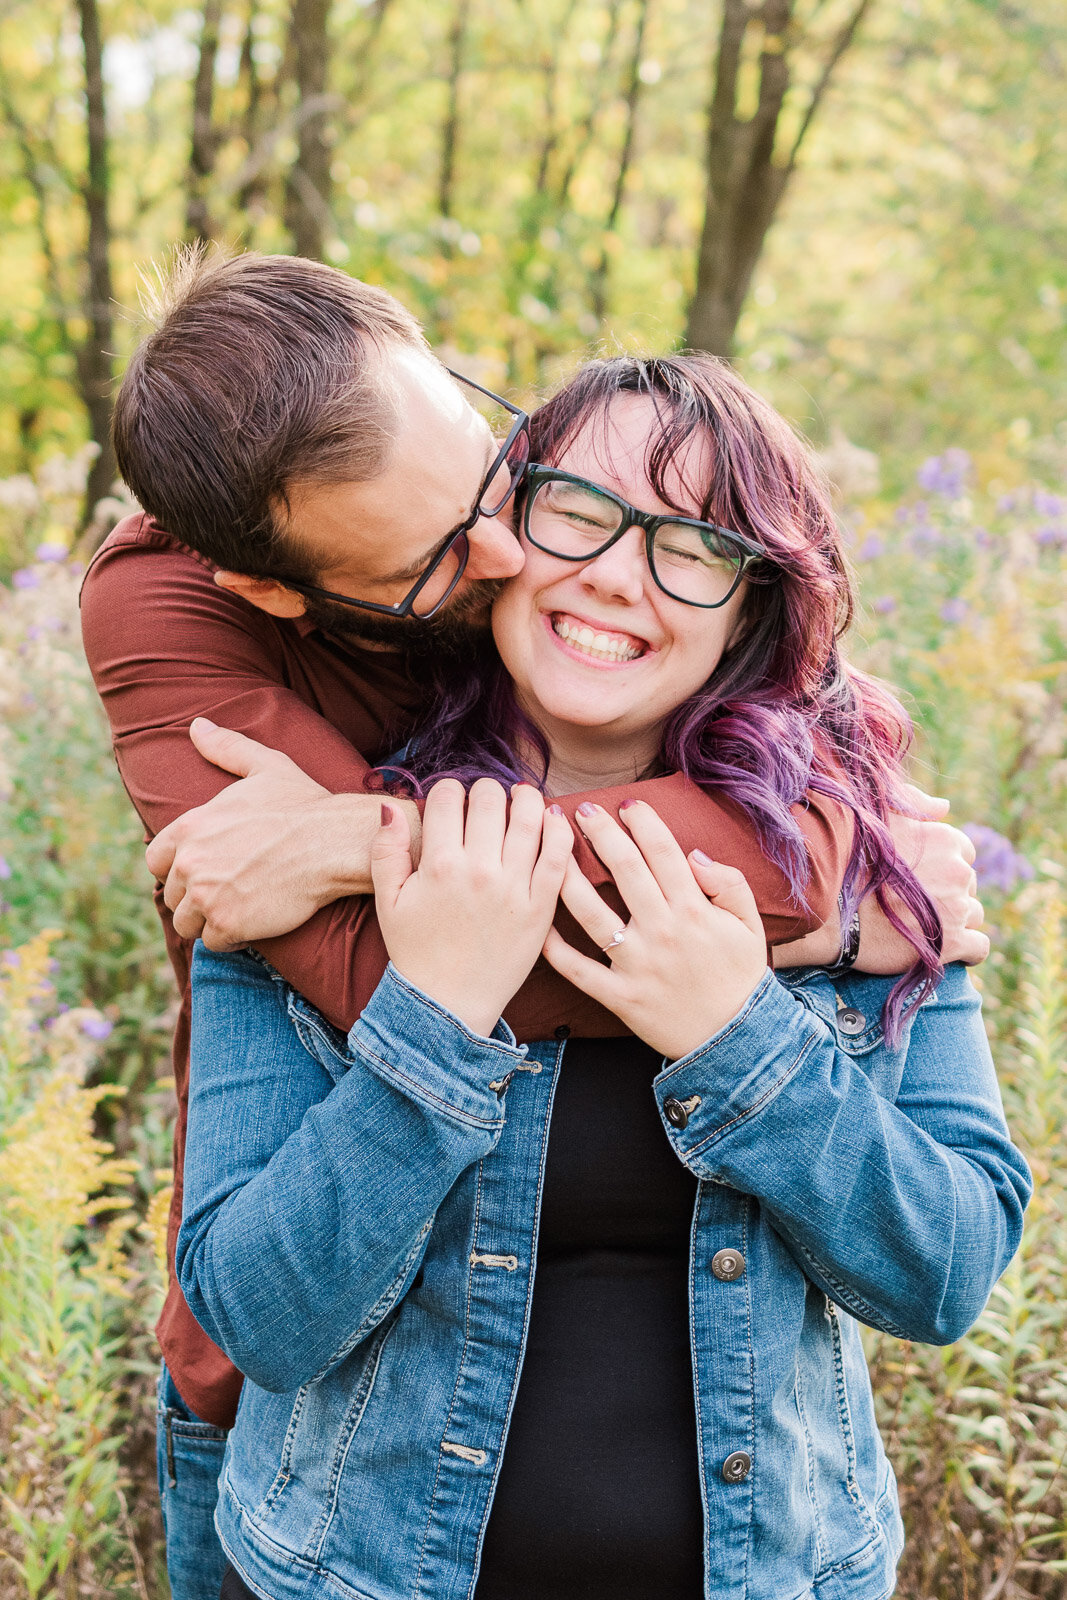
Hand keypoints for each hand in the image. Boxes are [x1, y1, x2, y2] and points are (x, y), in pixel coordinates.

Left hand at [146, 718, 401, 946]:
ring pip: (190, 923)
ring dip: (211, 921)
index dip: (178, 870)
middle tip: (231, 892)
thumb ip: (226, 748)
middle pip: (173, 897)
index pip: (156, 862)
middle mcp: (190, 862)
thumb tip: (197, 726)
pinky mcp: (228, 924)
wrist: (334, 842)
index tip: (203, 873)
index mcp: (190, 826)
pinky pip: (215, 942)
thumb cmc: (304, 803)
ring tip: (240, 909)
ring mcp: (206, 896)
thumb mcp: (264, 765)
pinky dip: (233, 937)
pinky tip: (254, 921)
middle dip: (197, 897)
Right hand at [371, 778, 573, 1036]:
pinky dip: (557, 827)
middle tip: (484, 802)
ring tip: (520, 798)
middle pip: (489, 798)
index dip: (448, 790)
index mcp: (438, 865)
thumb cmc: (416, 952)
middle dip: (484, 791)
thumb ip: (386, 851)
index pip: (449, 796)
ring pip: (528, 817)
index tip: (452, 801)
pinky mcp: (541, 907)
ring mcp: (514, 888)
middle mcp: (479, 870)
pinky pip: (558, 854)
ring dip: (524, 797)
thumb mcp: (388, 902)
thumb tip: (390, 806)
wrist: (448, 1006)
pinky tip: (550, 818)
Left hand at [542, 800, 767, 1059]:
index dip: (644, 823)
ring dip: (566, 876)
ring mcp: (637, 964)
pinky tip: (538, 923)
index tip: (628, 803)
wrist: (734, 1041)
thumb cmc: (740, 978)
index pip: (664, 853)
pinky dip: (554, 948)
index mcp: (694, 910)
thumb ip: (730, 884)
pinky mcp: (619, 996)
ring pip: (592, 912)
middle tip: (581, 809)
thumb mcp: (750, 927)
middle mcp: (662, 931)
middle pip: (625, 870)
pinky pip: (578, 969)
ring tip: (548, 849)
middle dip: (600, 833)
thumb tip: (694, 855)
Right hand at [773, 784, 987, 971]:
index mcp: (945, 840)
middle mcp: (958, 871)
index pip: (964, 854)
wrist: (832, 913)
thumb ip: (913, 803)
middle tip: (916, 904)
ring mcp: (958, 907)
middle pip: (968, 885)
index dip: (944, 866)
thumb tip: (944, 807)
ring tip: (925, 927)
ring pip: (973, 915)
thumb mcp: (877, 818)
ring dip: (956, 921)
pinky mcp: (953, 942)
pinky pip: (979, 948)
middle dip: (950, 893)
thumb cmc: (848, 864)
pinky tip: (949, 950)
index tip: (922, 879)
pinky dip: (968, 950)